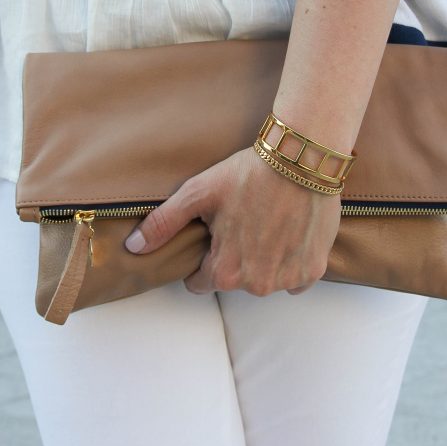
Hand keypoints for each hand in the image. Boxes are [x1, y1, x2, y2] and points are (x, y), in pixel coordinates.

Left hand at [124, 146, 340, 295]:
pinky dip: (290, 261)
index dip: (203, 259)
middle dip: (234, 258)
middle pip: (235, 280)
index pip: (202, 282)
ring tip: (266, 224)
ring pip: (265, 279)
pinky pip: (295, 278)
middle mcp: (258, 284)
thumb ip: (163, 224)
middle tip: (241, 223)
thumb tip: (133, 248)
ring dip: (263, 260)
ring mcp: (288, 279)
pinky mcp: (313, 269)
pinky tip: (287, 234)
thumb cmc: (249, 174)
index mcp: (226, 272)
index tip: (213, 237)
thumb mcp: (198, 193)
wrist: (301, 160)